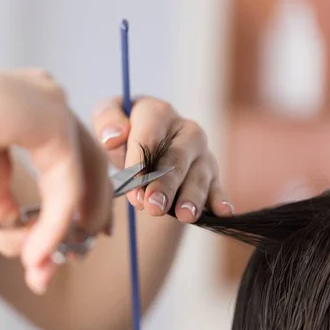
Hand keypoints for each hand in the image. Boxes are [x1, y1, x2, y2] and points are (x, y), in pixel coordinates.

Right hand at [0, 67, 112, 292]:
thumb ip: (14, 223)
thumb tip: (38, 255)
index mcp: (36, 116)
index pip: (76, 161)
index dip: (85, 202)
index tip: (81, 238)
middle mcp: (52, 107)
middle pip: (90, 168)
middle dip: (87, 218)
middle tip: (78, 255)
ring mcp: (55, 109)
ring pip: (84, 178)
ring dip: (70, 229)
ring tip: (48, 266)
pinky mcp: (53, 122)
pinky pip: (67, 184)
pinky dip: (55, 224)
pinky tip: (37, 252)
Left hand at [92, 97, 232, 220]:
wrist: (146, 138)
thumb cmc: (124, 130)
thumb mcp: (107, 115)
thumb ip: (106, 121)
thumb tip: (114, 137)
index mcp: (158, 113)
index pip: (149, 137)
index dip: (139, 164)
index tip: (132, 190)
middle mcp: (185, 131)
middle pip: (176, 159)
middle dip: (165, 185)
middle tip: (154, 207)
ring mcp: (201, 153)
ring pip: (199, 176)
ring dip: (192, 197)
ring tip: (184, 216)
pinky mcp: (211, 173)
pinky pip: (217, 187)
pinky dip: (220, 200)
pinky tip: (223, 213)